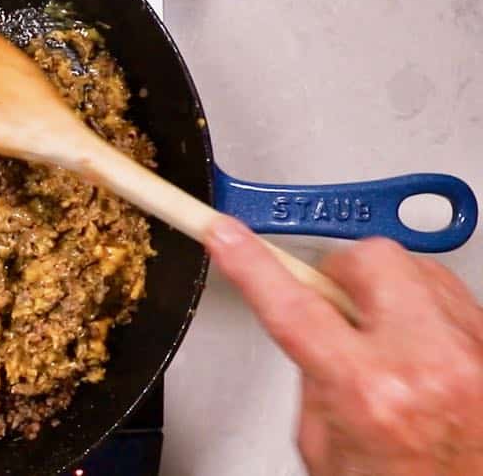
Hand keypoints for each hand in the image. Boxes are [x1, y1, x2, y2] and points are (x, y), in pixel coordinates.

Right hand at [206, 217, 482, 474]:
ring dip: (388, 292)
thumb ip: (315, 376)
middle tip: (335, 305)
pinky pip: (453, 297)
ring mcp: (472, 353)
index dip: (251, 263)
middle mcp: (429, 365)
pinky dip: (426, 312)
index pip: (293, 306)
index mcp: (369, 393)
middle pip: (369, 259)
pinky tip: (419, 349)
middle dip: (342, 272)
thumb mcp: (325, 448)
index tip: (225, 234)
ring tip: (383, 338)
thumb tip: (313, 328)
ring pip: (417, 268)